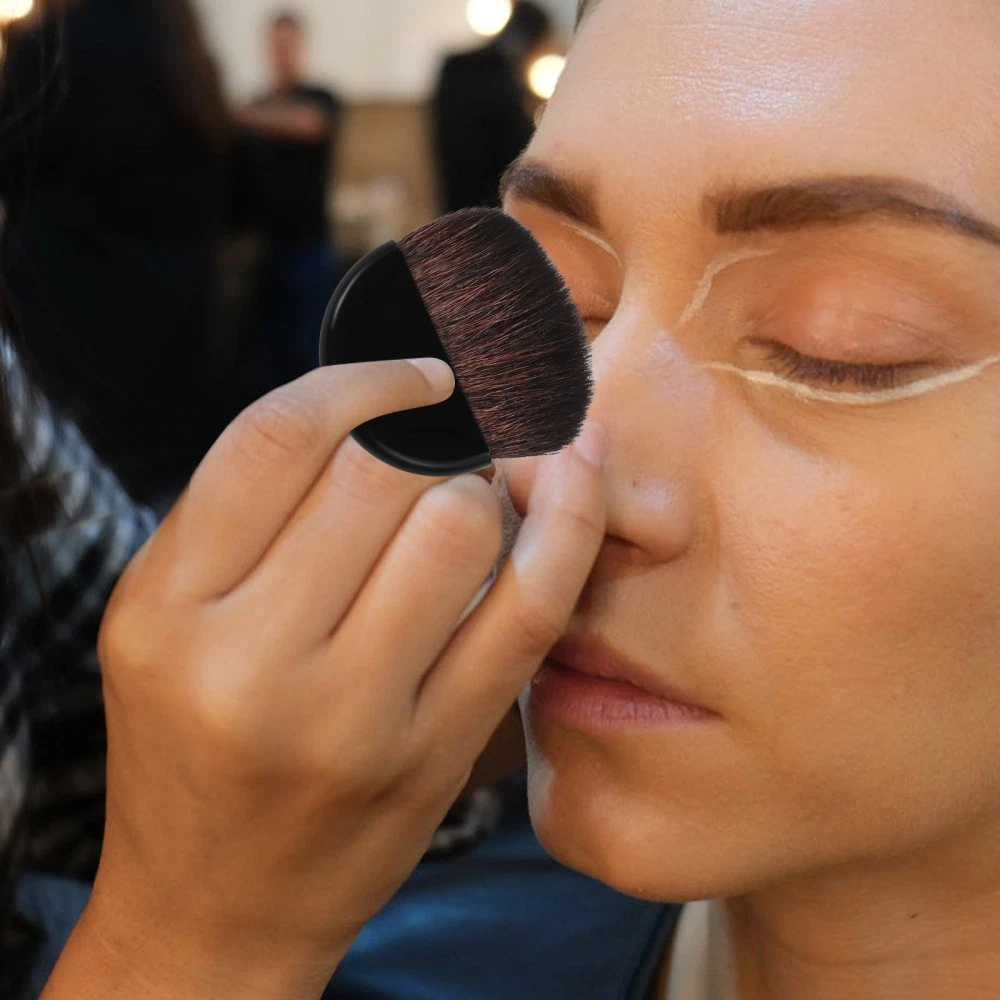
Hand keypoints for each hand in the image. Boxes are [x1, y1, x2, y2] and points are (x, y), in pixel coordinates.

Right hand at [52, 360, 605, 998]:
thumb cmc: (190, 740)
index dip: (363, 381)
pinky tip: (569, 480)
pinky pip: (529, 606)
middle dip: (431, 436)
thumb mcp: (165, 618)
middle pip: (380, 474)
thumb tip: (375, 404)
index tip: (415, 376)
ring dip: (486, 482)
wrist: (220, 900)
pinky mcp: (437, 753)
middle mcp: (251, 663)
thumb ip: (243, 510)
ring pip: (460, 524)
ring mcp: (352, 717)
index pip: (275, 439)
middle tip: (449, 444)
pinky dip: (564, 523)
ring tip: (475, 494)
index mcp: (167, 609)